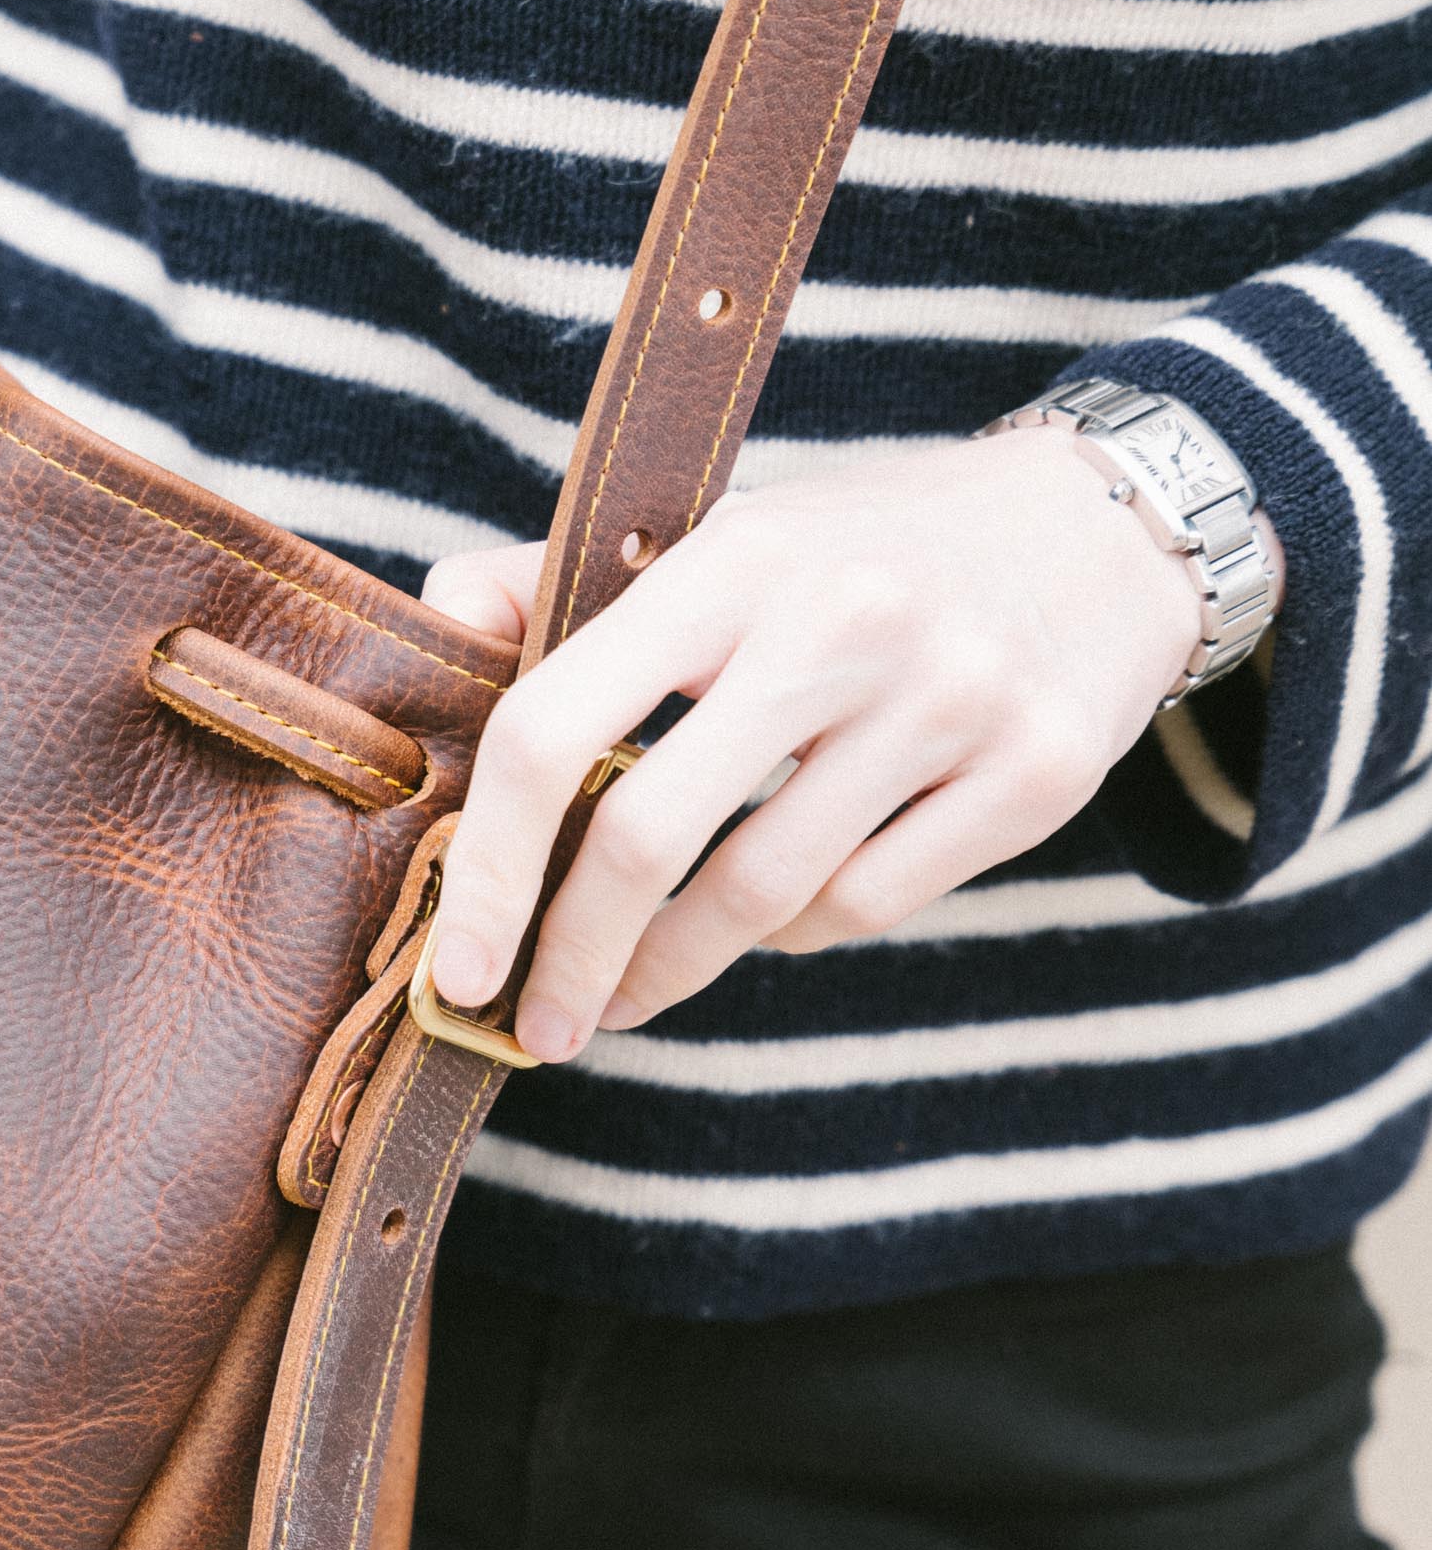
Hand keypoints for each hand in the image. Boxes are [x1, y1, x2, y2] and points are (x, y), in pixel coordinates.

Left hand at [418, 424, 1264, 1060]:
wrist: (1109, 524)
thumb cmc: (869, 549)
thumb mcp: (733, 533)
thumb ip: (571, 583)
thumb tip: (440, 615)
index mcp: (737, 557)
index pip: (557, 725)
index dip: (487, 864)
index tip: (458, 966)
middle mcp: (845, 622)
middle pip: (649, 838)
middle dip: (574, 958)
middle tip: (538, 1025)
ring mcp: (951, 701)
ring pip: (764, 898)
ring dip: (673, 967)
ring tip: (628, 992)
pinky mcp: (1036, 775)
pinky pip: (867, 906)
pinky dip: (797, 931)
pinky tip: (776, 914)